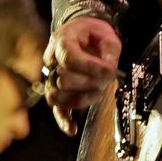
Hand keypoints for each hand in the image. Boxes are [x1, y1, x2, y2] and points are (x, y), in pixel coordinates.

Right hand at [42, 16, 121, 135]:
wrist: (83, 32)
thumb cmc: (94, 34)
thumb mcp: (107, 35)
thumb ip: (110, 51)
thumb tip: (108, 71)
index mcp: (62, 41)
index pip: (69, 58)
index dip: (90, 67)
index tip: (107, 69)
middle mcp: (52, 60)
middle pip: (64, 80)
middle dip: (89, 82)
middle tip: (104, 76)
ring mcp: (52, 77)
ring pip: (58, 96)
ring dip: (81, 97)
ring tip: (96, 90)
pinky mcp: (57, 90)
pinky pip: (56, 109)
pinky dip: (64, 120)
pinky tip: (72, 128)